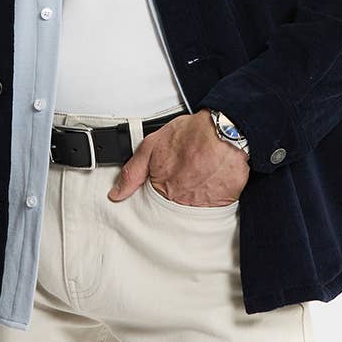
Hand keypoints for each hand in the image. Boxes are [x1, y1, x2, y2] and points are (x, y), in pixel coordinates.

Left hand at [107, 109, 249, 205]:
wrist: (225, 131)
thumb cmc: (191, 134)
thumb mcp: (151, 146)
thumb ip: (132, 172)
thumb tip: (116, 194)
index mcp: (162, 190)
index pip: (153, 205)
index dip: (159, 191)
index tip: (167, 181)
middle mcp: (182, 202)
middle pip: (174, 209)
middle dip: (178, 195)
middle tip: (186, 176)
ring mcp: (203, 205)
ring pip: (194, 209)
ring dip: (195, 196)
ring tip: (200, 177)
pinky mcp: (224, 204)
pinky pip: (215, 207)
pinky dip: (213, 197)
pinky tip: (213, 181)